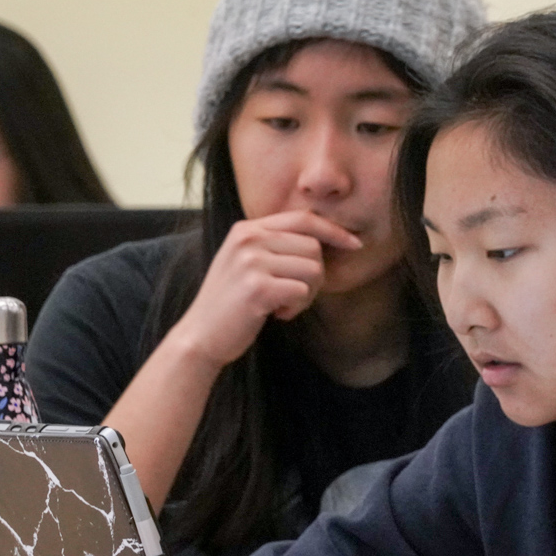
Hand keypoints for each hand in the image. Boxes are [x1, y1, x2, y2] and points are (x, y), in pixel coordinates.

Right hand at [172, 211, 361, 368]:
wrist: (200, 336)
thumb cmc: (231, 304)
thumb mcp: (246, 263)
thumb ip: (275, 246)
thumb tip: (325, 241)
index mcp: (247, 229)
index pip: (303, 218)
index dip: (334, 230)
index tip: (355, 244)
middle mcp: (248, 239)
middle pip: (313, 247)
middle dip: (315, 276)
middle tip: (294, 297)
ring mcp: (251, 261)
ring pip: (313, 269)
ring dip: (307, 294)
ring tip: (283, 306)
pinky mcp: (258, 287)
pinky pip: (302, 291)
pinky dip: (296, 308)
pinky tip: (275, 315)